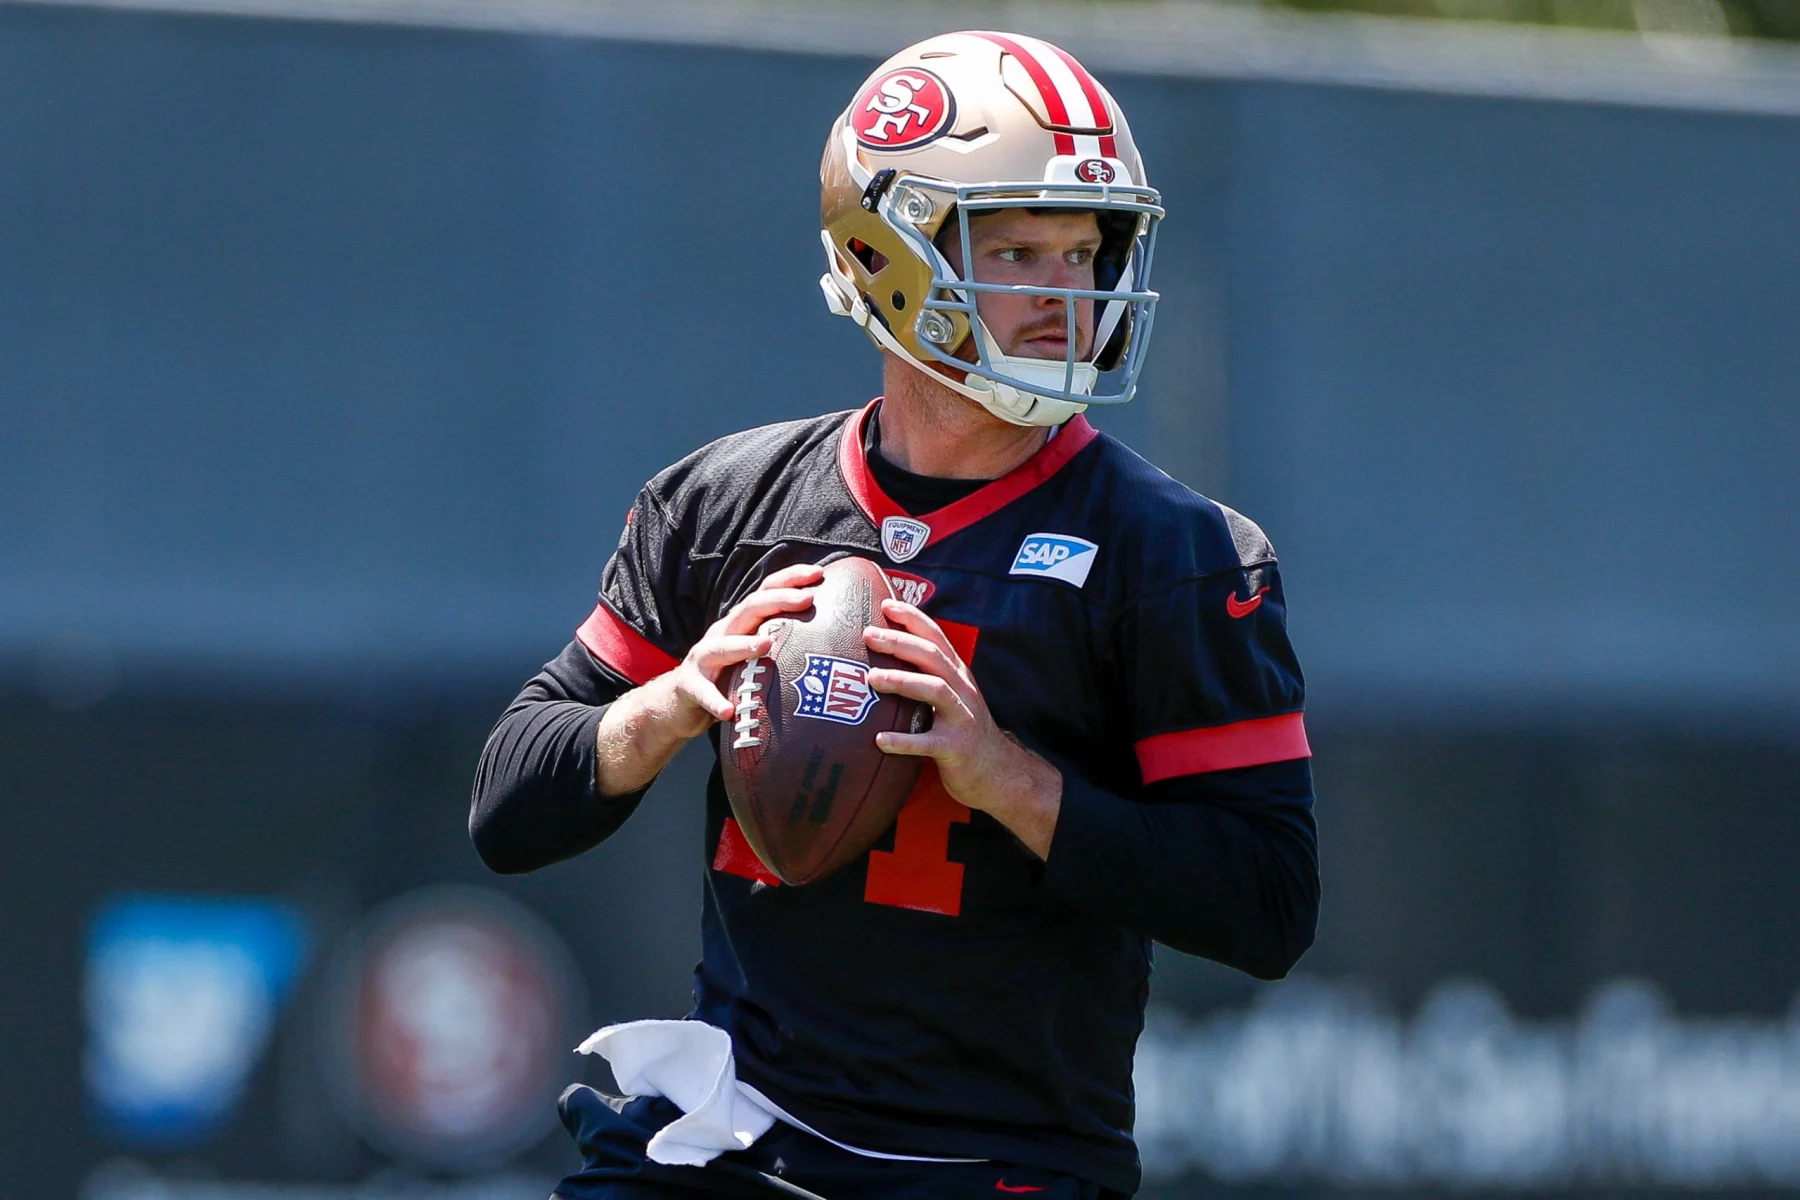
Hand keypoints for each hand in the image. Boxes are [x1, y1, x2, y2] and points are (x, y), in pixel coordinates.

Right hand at [656, 562, 823, 738]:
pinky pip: (702, 692)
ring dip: (743, 645)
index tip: (819, 573)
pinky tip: (728, 710)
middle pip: (748, 609)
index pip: (765, 592)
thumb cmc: (727, 677)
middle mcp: (722, 633)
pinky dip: (714, 700)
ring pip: (721, 647)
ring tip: (766, 645)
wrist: (679, 703)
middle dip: (778, 600)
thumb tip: (831, 642)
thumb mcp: (753, 656)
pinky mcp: (689, 686)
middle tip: (807, 599)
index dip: (790, 579)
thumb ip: (780, 645)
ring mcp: (703, 658)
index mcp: (741, 624)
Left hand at [863, 598, 1061, 857]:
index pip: (936, 637)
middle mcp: (962, 690)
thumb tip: (885, 655)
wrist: (998, 772)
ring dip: (902, 681)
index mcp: (958, 675)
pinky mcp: (956, 749)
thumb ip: (928, 676)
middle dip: (900, 642)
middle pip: (932, 657)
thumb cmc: (963, 730)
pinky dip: (903, 741)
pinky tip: (879, 739)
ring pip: (934, 690)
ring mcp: (962, 718)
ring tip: (871, 679)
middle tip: (868, 635)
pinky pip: (927, 743)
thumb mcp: (952, 696)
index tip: (885, 604)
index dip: (912, 618)